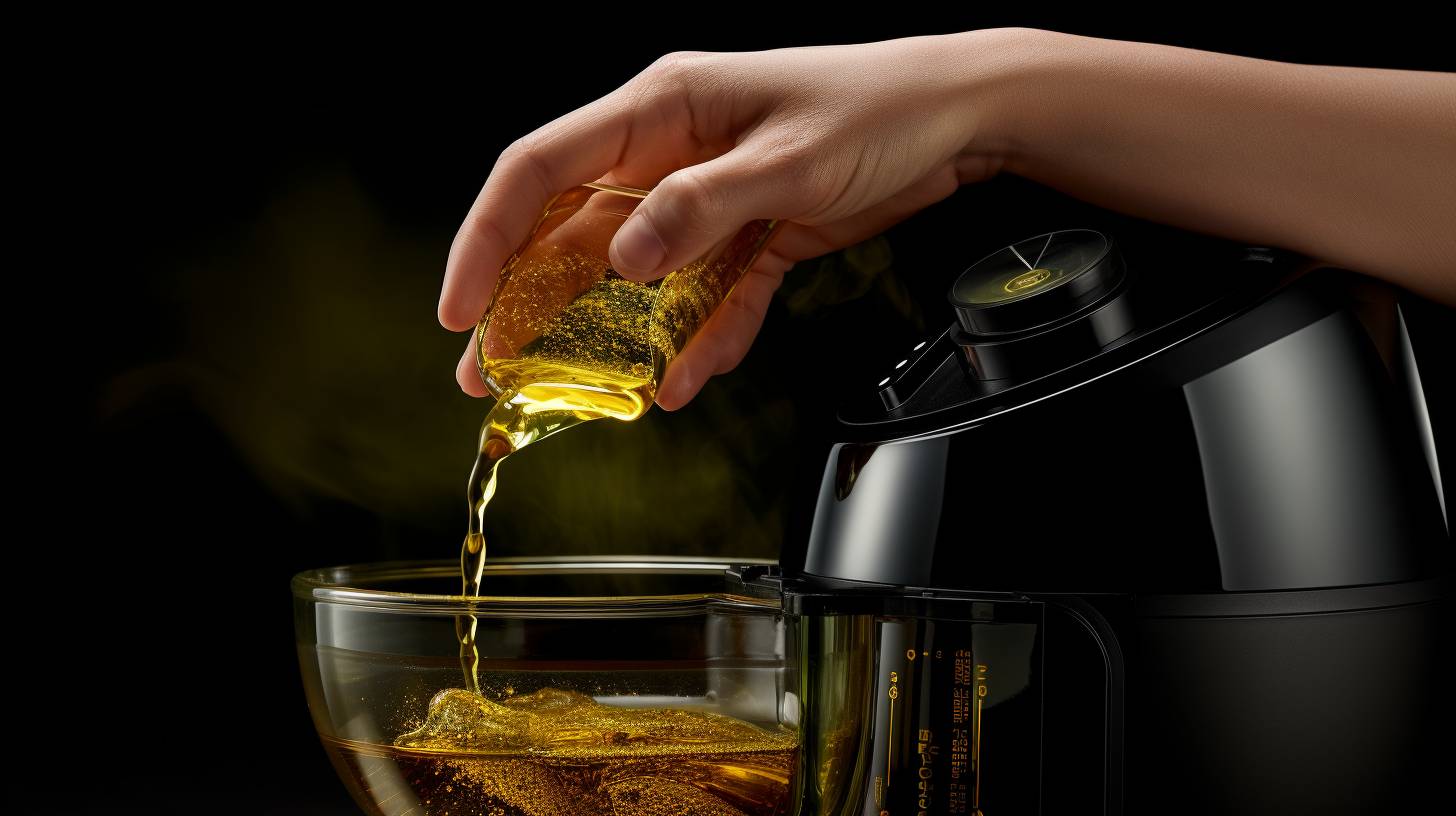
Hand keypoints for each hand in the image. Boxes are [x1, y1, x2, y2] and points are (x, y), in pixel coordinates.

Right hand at [439, 29, 1023, 408]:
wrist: (960, 117)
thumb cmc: (878, 110)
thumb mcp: (787, 159)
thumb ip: (700, 208)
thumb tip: (624, 260)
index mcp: (661, 109)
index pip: (541, 171)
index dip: (488, 238)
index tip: (461, 307)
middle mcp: (671, 151)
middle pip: (574, 231)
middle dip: (528, 302)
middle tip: (489, 369)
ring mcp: (710, 196)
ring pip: (637, 275)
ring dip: (606, 335)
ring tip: (573, 393)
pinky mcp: (753, 234)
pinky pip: (709, 296)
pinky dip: (698, 337)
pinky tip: (684, 380)